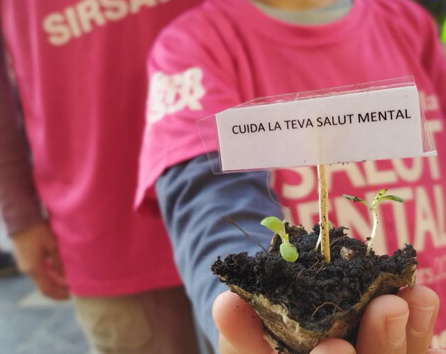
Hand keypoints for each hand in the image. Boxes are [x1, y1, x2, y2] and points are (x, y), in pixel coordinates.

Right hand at [11, 222, 68, 299]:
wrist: (20, 218)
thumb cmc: (37, 230)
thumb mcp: (52, 245)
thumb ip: (59, 262)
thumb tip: (66, 278)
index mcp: (34, 268)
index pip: (47, 290)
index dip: (60, 295)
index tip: (72, 295)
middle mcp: (27, 269)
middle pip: (44, 286)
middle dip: (58, 289)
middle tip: (72, 288)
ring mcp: (24, 265)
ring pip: (41, 278)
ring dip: (54, 281)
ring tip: (67, 279)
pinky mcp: (24, 259)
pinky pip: (37, 271)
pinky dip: (48, 273)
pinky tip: (57, 268)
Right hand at [213, 285, 442, 353]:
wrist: (282, 322)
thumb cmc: (258, 337)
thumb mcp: (242, 333)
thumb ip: (237, 325)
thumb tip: (226, 303)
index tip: (333, 346)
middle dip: (380, 346)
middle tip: (385, 310)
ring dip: (405, 333)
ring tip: (407, 297)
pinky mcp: (393, 352)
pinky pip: (415, 350)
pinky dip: (420, 327)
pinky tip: (419, 298)